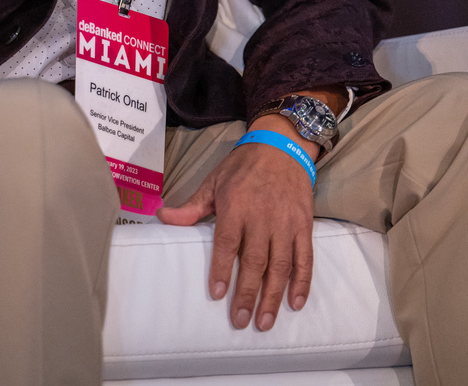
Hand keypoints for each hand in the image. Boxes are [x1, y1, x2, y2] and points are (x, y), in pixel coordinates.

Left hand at [158, 118, 315, 330]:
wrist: (282, 146)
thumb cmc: (243, 166)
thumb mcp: (214, 182)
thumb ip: (191, 207)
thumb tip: (162, 217)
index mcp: (236, 205)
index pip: (228, 242)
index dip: (222, 269)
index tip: (217, 294)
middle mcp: (262, 216)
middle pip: (255, 260)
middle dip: (247, 293)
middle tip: (239, 321)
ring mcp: (285, 222)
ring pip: (280, 265)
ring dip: (273, 296)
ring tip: (264, 322)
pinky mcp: (304, 225)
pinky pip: (305, 258)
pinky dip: (302, 282)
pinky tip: (295, 302)